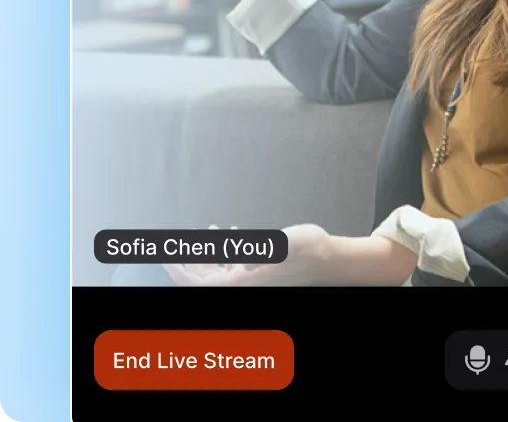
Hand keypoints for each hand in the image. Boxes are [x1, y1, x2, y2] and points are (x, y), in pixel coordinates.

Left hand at [164, 224, 330, 285]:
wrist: (331, 259)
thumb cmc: (312, 250)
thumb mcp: (286, 243)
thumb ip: (259, 249)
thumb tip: (231, 255)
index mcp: (246, 281)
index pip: (200, 283)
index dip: (179, 270)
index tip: (166, 254)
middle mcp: (245, 283)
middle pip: (202, 281)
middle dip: (184, 263)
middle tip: (171, 244)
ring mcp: (251, 278)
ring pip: (215, 273)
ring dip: (204, 256)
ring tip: (201, 233)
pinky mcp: (259, 272)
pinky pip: (232, 266)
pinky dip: (223, 252)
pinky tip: (227, 233)